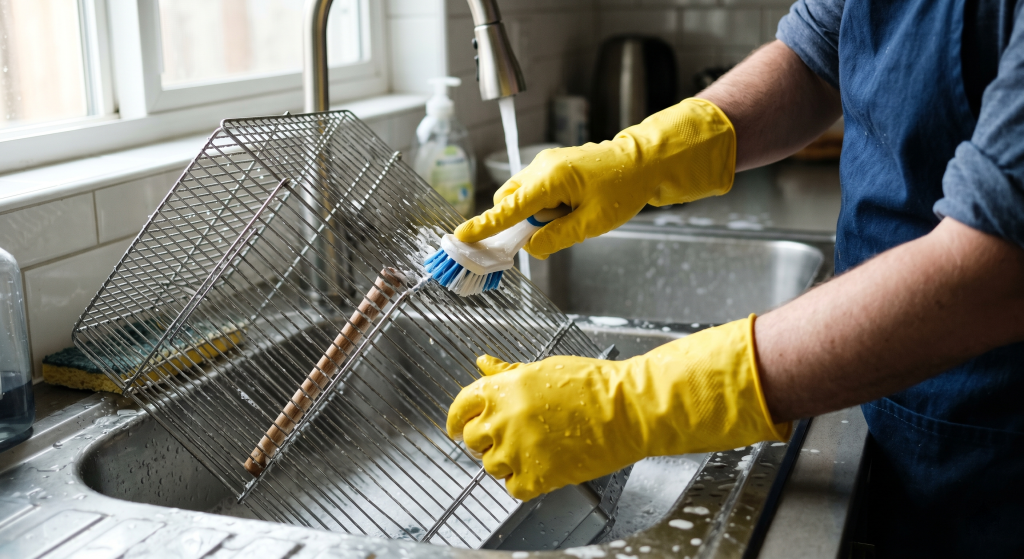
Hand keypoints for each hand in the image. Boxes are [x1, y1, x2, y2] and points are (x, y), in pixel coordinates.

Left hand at [446, 316, 789, 500]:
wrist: (626, 410)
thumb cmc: (593, 384)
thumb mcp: (543, 368)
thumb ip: (507, 373)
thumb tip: (483, 364)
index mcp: (501, 390)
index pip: (460, 408)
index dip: (457, 419)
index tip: (457, 427)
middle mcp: (503, 420)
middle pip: (473, 440)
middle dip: (485, 439)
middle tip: (508, 437)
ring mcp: (517, 451)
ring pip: (491, 466)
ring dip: (505, 461)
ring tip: (533, 449)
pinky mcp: (536, 477)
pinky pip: (513, 487)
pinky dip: (524, 481)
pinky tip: (542, 466)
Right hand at [453, 98, 735, 258]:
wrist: (645, 162)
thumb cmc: (623, 188)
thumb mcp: (592, 224)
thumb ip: (557, 237)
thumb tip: (531, 247)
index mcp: (551, 179)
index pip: (508, 208)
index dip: (485, 225)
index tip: (462, 236)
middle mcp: (542, 167)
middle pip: (509, 201)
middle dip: (518, 222)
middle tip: (547, 235)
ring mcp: (547, 164)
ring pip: (522, 196)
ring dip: (534, 215)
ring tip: (569, 219)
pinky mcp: (553, 167)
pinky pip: (535, 190)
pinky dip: (543, 206)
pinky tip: (570, 209)